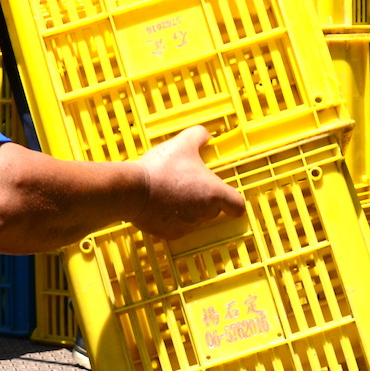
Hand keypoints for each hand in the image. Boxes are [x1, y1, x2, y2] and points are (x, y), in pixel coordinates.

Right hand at [133, 127, 245, 241]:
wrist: (133, 189)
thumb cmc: (161, 168)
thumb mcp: (183, 142)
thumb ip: (200, 136)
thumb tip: (207, 136)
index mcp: (214, 193)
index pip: (237, 205)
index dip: (233, 200)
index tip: (226, 194)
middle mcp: (204, 214)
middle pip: (213, 210)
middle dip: (205, 198)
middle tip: (190, 182)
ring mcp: (187, 226)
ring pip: (195, 218)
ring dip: (188, 207)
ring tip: (171, 190)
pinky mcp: (169, 234)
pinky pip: (176, 226)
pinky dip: (171, 217)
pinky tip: (160, 203)